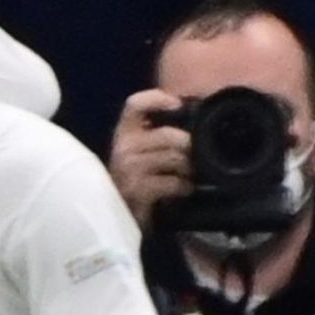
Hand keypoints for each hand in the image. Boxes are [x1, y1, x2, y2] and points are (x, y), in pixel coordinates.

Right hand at [109, 88, 191, 230]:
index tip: (177, 105)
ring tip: (190, 174)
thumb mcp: (141, 151)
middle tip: (194, 155)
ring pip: (173, 158)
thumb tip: (193, 114)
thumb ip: (158, 133)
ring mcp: (128, 169)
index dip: (157, 99)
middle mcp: (123, 147)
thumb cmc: (136, 179)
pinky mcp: (137, 190)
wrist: (120, 215)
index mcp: (125, 132)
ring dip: (188, 168)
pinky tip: (184, 189)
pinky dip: (183, 186)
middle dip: (187, 145)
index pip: (135, 104)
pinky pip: (171, 182)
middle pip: (167, 135)